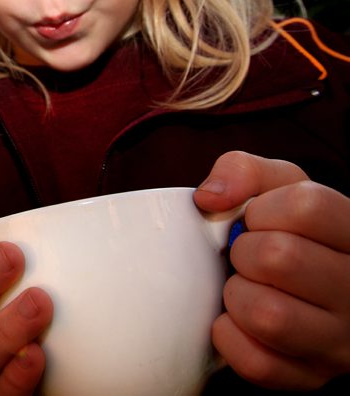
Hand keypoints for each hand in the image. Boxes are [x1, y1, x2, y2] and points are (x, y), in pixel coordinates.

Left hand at [195, 151, 349, 388]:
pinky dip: (231, 339)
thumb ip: (244, 171)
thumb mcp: (280, 188)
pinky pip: (257, 364)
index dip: (263, 209)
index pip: (307, 207)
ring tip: (244, 288)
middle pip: (280, 258)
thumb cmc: (291, 231)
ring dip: (237, 297)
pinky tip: (236, 321)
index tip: (256, 220)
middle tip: (246, 256)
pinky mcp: (313, 376)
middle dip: (244, 252)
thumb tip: (209, 197)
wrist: (312, 286)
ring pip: (269, 316)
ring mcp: (341, 340)